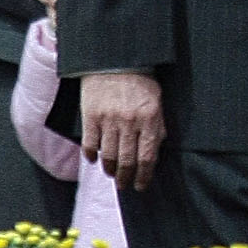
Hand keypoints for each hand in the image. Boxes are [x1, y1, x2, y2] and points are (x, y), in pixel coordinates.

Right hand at [81, 71, 166, 190]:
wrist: (114, 61)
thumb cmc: (140, 81)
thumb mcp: (157, 101)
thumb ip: (158, 125)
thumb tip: (156, 149)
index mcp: (149, 118)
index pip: (147, 156)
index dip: (144, 175)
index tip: (141, 186)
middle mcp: (129, 122)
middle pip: (127, 160)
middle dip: (126, 178)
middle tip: (125, 186)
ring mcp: (108, 120)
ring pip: (108, 156)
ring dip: (110, 169)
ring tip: (112, 175)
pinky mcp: (90, 117)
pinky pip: (89, 144)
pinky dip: (91, 156)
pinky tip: (93, 160)